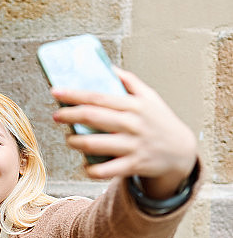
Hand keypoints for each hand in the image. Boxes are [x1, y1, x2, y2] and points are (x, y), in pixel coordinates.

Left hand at [52, 67, 197, 198]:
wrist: (181, 152)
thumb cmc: (160, 121)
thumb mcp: (150, 97)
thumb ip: (130, 81)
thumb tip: (107, 66)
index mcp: (133, 105)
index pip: (97, 97)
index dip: (74, 94)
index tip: (55, 91)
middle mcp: (132, 124)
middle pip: (92, 117)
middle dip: (69, 115)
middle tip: (56, 116)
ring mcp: (132, 146)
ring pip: (94, 144)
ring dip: (75, 142)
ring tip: (69, 139)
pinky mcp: (132, 165)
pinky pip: (104, 171)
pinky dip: (90, 169)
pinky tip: (84, 165)